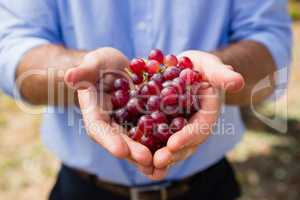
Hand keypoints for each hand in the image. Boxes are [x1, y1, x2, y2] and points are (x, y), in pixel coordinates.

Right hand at [64, 47, 153, 174]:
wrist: (116, 68)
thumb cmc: (100, 65)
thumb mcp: (93, 64)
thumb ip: (83, 72)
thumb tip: (69, 76)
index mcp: (95, 113)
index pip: (98, 129)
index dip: (109, 140)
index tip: (120, 151)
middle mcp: (111, 124)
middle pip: (120, 140)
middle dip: (133, 152)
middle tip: (147, 161)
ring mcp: (128, 124)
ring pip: (137, 141)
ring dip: (149, 153)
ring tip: (163, 163)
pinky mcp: (143, 120)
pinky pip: (152, 131)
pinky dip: (162, 140)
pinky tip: (175, 147)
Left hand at [148, 51, 244, 179]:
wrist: (187, 69)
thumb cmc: (201, 67)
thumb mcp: (210, 66)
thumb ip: (221, 74)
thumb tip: (237, 81)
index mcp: (208, 113)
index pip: (201, 127)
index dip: (188, 136)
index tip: (173, 143)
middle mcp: (195, 125)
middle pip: (186, 143)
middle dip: (173, 153)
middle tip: (158, 161)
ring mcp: (180, 129)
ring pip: (172, 147)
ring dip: (161, 158)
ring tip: (147, 168)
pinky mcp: (165, 127)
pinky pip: (158, 140)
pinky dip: (149, 150)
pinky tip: (137, 159)